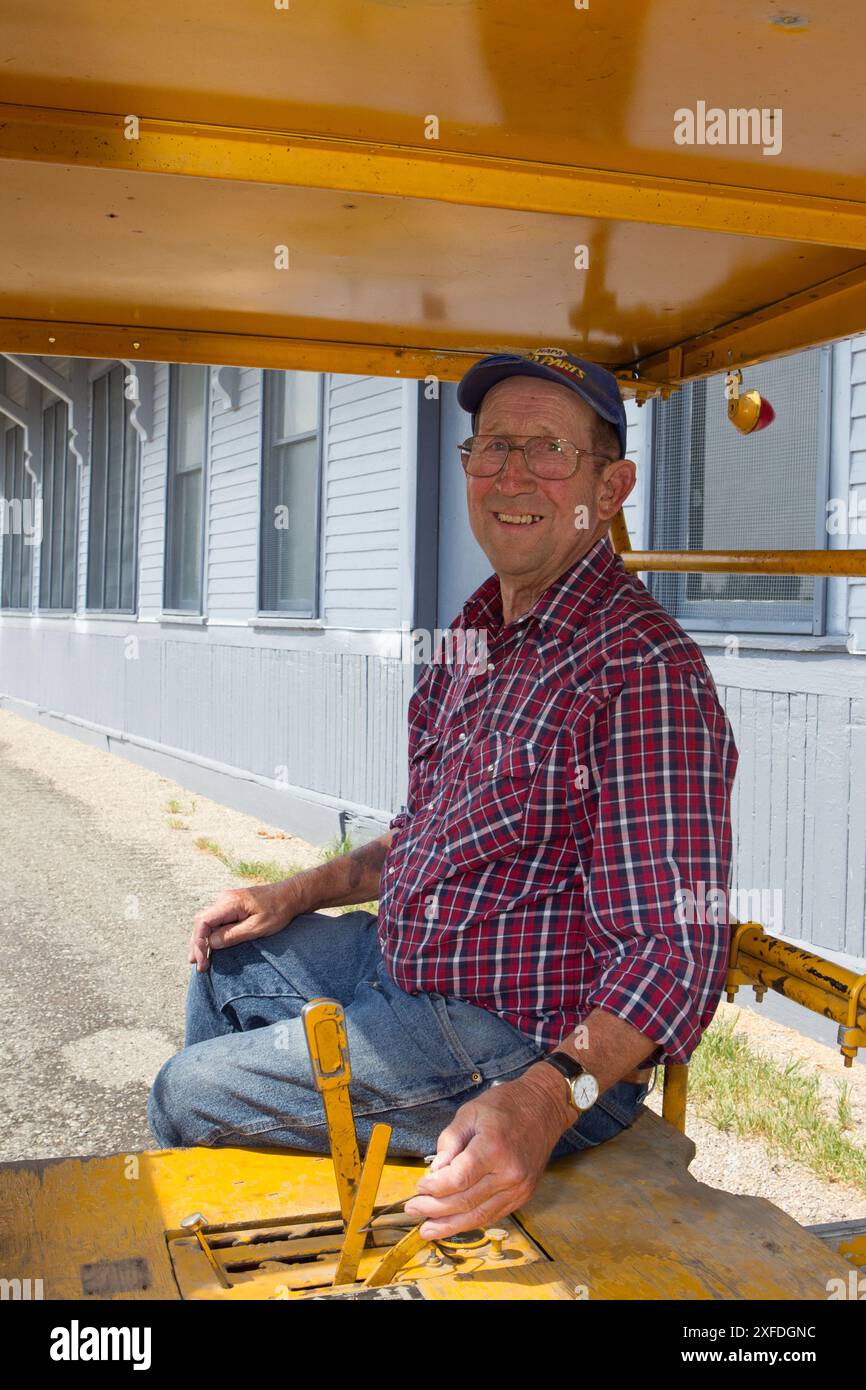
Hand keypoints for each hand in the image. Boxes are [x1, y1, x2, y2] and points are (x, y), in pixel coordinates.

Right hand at [187, 880, 304, 970]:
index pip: (203, 922)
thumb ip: (233, 935)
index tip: (202, 961)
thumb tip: (211, 944)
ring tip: (200, 961)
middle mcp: (224, 899)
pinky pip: (215, 921)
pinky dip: (210, 935)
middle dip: (197, 945)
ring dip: (202, 941)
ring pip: (206, 922)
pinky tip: (209, 948)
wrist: (290, 895)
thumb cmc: (278, 910)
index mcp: (230, 902)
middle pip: (201, 923)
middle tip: (199, 966)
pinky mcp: (231, 907)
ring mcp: (227, 902)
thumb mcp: (258, 927)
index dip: (198, 943)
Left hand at [402, 1072, 568, 1239]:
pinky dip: (471, 1221)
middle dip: (435, 1209)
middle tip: (413, 1210)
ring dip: (450, 1226)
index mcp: (494, 1148)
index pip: (458, 1180)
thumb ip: (450, 1141)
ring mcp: (519, 1188)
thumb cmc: (505, 1105)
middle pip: (465, 1201)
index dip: (435, 1188)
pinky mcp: (523, 1195)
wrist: (544, 1107)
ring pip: (479, 1216)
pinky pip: (493, 1214)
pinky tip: (453, 1224)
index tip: (419, 1186)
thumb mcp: (470, 1112)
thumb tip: (435, 1171)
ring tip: (427, 1230)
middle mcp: (509, 1173)